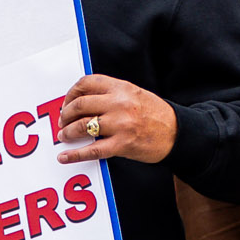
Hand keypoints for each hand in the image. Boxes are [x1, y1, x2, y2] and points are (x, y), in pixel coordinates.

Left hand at [53, 74, 176, 163]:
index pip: (87, 83)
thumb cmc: (155, 114)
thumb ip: (111, 94)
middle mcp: (119, 103)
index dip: (71, 93)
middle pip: (80, 105)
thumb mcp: (134, 94)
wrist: (177, 132)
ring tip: (64, 136)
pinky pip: (92, 150)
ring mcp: (120, 124)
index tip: (66, 102)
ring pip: (83, 126)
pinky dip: (75, 155)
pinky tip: (65, 157)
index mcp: (122, 87)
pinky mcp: (122, 145)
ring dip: (68, 132)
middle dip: (66, 114)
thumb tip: (82, 101)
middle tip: (62, 121)